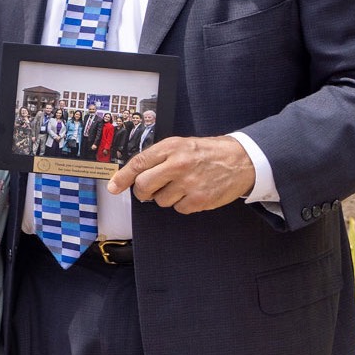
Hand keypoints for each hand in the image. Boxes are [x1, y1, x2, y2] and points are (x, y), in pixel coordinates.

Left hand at [107, 135, 254, 212]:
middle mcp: (178, 165)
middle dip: (142, 192)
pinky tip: (192, 193)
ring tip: (181, 185)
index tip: (113, 187)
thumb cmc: (208, 152)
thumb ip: (158, 157)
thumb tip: (134, 174)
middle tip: (149, 190)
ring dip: (166, 197)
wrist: (241, 160)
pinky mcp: (199, 199)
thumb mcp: (181, 145)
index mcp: (171, 148)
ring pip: (160, 200)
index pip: (138, 164)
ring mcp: (189, 183)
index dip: (122, 177)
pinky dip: (182, 204)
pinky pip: (178, 209)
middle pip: (143, 186)